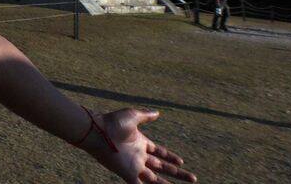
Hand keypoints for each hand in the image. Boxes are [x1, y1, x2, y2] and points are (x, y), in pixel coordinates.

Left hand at [81, 108, 196, 182]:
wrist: (98, 131)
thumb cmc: (112, 122)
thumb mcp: (133, 116)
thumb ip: (146, 115)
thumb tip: (158, 112)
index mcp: (140, 143)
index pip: (159, 153)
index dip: (170, 157)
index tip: (182, 162)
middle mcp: (139, 156)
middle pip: (162, 168)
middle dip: (177, 173)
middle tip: (192, 179)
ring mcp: (134, 166)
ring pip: (155, 180)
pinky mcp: (128, 174)